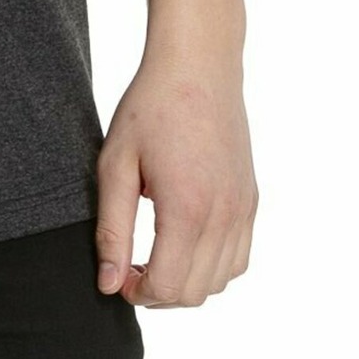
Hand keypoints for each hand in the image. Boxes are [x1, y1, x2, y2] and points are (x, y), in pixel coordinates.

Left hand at [94, 51, 258, 306]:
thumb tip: (108, 284)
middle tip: (130, 267)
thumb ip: (112, 229)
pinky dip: (213, 266)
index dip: (136, 293)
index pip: (167, 286)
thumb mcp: (116, 164)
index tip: (117, 275)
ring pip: (220, 281)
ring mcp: (243, 209)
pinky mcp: (251, 200)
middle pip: (194, 293)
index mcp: (187, 209)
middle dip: (158, 293)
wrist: (198, 66)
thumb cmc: (150, 108)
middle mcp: (224, 216)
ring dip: (186, 282)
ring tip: (155, 255)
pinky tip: (184, 240)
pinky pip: (238, 258)